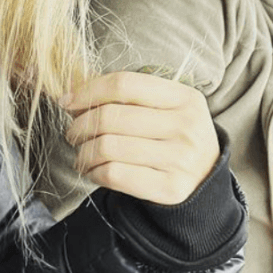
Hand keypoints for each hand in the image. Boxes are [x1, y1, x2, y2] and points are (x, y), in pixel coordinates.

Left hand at [61, 71, 219, 205]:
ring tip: (83, 154)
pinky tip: (95, 171)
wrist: (205, 181)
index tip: (68, 101)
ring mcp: (180, 158)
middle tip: (73, 133)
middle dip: (80, 125)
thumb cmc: (173, 137)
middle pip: (112, 117)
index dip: (89, 90)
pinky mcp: (170, 188)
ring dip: (84, 152)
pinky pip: (115, 174)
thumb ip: (128, 97)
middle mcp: (186, 126)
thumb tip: (72, 92)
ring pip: (108, 147)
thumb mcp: (166, 108)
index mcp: (185, 97)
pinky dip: (95, 172)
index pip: (125, 84)